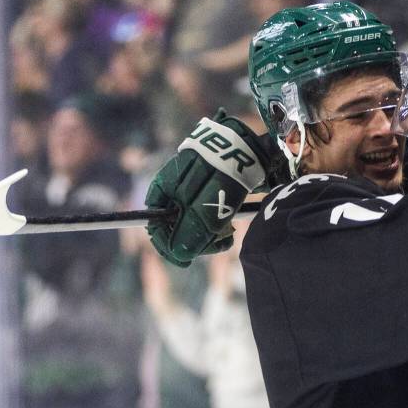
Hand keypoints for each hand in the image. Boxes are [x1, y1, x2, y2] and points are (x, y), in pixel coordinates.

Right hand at [145, 111, 271, 267]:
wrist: (252, 146)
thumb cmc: (223, 172)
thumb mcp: (206, 206)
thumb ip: (191, 231)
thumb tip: (179, 254)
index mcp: (164, 189)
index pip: (156, 225)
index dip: (168, 246)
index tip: (185, 260)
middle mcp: (176, 191)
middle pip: (177, 229)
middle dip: (196, 241)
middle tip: (218, 242)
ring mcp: (194, 192)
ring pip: (195, 226)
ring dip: (210, 235)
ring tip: (229, 232)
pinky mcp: (212, 194)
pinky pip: (209, 218)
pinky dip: (219, 226)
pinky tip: (231, 227)